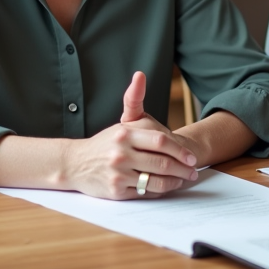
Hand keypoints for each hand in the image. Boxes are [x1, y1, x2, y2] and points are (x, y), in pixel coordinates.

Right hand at [61, 72, 198, 199]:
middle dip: (182, 169)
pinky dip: (159, 191)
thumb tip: (140, 75)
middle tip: (193, 171)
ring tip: (183, 179)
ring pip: (155, 181)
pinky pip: (144, 193)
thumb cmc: (106, 142)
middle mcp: (120, 154)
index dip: (180, 151)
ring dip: (174, 182)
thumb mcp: (122, 122)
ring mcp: (117, 174)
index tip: (191, 157)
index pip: (160, 142)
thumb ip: (134, 99)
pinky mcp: (115, 192)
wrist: (75, 163)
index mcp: (124, 134)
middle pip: (161, 163)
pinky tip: (166, 186)